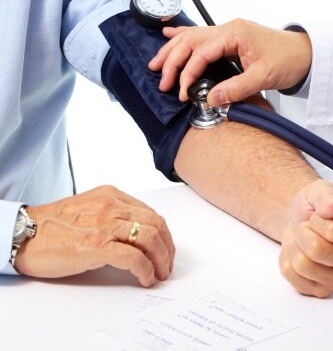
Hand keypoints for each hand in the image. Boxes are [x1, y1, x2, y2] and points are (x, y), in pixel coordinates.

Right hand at [15, 185, 175, 286]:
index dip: (163, 234)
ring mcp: (105, 225)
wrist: (22, 235)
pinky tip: (145, 279)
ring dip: (161, 259)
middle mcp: (112, 206)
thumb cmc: (52, 226)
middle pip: (156, 224)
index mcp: (111, 196)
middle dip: (167, 247)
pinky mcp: (96, 245)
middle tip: (167, 265)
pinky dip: (145, 269)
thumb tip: (138, 235)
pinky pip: (134, 257)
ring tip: (159, 273)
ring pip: (150, 238)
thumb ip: (113, 215)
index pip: (150, 213)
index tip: (165, 249)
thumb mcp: (89, 210)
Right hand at [148, 19, 311, 104]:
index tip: (183, 92)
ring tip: (156, 63)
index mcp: (235, 33)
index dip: (188, 73)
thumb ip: (236, 88)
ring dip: (173, 50)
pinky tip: (169, 34)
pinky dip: (184, 37)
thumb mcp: (263, 77)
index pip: (201, 53)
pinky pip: (202, 35)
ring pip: (192, 37)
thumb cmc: (289, 60)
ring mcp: (229, 31)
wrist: (306, 53)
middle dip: (172, 61)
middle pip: (190, 41)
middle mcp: (229, 28)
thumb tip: (211, 99)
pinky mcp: (231, 38)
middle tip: (162, 80)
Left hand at [279, 180, 332, 297]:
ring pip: (302, 264)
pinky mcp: (322, 290)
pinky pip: (292, 275)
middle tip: (309, 227)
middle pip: (316, 250)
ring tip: (305, 239)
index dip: (317, 220)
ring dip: (295, 246)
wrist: (302, 220)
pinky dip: (288, 260)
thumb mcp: (321, 189)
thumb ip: (327, 195)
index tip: (319, 216)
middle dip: (303, 232)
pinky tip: (301, 253)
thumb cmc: (317, 207)